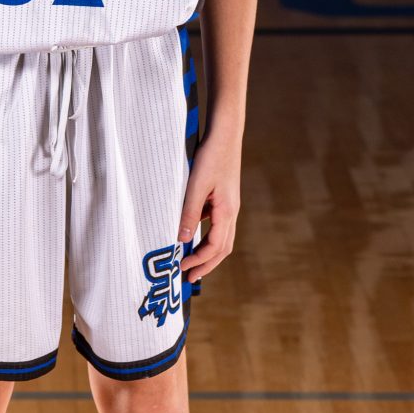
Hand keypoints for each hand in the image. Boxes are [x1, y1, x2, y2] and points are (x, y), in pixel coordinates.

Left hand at [178, 129, 239, 278]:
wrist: (225, 134)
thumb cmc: (211, 157)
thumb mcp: (196, 186)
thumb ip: (190, 213)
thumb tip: (183, 240)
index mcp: (227, 212)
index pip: (215, 247)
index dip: (199, 261)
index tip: (181, 268)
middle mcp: (231, 212)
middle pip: (222, 249)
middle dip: (206, 265)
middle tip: (189, 278)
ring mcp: (228, 206)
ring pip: (221, 238)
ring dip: (207, 253)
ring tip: (191, 262)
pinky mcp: (223, 199)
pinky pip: (216, 224)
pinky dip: (205, 236)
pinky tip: (190, 235)